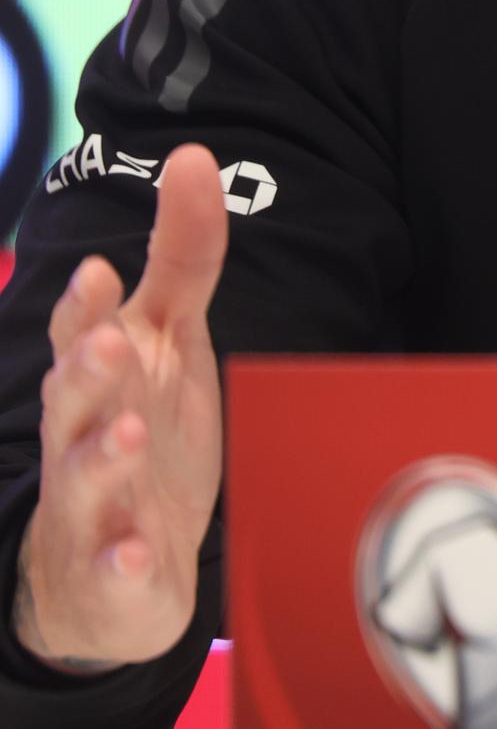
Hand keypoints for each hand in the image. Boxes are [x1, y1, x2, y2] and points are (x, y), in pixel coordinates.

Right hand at [17, 144, 227, 670]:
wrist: (108, 571)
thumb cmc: (137, 432)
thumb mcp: (165, 342)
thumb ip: (181, 257)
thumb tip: (194, 156)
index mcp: (96, 377)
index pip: (80, 334)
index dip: (85, 307)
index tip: (98, 270)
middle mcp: (82, 434)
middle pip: (71, 399)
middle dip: (84, 369)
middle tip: (107, 340)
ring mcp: (91, 506)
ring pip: (83, 477)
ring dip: (101, 455)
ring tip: (126, 432)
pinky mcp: (113, 570)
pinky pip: (114, 567)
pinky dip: (123, 559)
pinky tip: (138, 549)